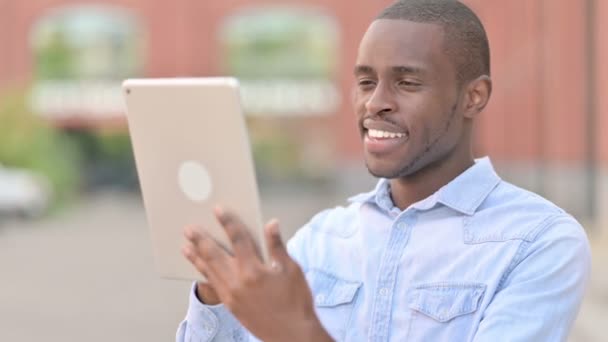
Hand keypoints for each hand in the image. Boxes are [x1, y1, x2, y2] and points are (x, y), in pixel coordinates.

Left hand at [182, 206, 332, 341]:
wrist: (292, 334)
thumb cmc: (296, 301)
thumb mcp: (291, 270)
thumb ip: (277, 246)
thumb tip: (271, 223)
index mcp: (254, 270)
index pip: (238, 239)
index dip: (227, 222)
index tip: (218, 210)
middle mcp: (238, 282)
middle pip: (215, 254)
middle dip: (201, 239)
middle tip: (189, 228)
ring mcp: (232, 295)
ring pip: (209, 271)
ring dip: (196, 256)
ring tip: (185, 245)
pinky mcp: (230, 305)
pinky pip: (212, 285)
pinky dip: (203, 274)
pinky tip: (198, 267)